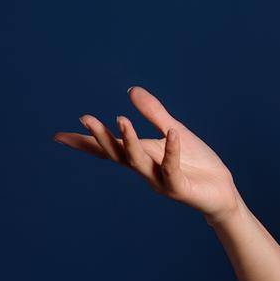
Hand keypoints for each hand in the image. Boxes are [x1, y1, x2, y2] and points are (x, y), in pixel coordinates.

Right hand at [53, 85, 241, 223]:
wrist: (221, 190)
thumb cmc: (196, 162)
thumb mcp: (174, 131)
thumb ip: (154, 113)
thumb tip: (131, 90)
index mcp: (141, 155)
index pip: (108, 148)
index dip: (85, 142)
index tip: (58, 136)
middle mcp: (145, 169)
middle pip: (117, 154)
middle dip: (101, 137)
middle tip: (85, 119)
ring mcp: (160, 181)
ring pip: (138, 162)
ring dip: (129, 142)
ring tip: (121, 119)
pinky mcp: (179, 189)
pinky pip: (171, 169)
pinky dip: (171, 151)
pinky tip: (172, 133)